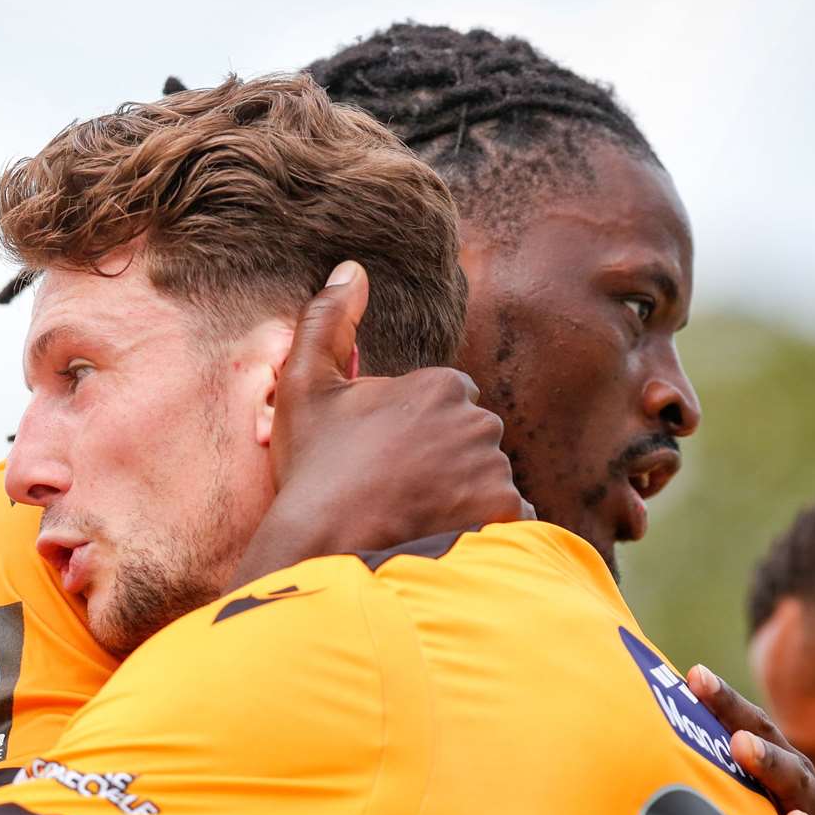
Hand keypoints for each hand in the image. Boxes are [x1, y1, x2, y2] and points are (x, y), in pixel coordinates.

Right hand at [232, 261, 525, 586]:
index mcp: (440, 385)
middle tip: (397, 490)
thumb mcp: (304, 385)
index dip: (413, 431)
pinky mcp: (506, 515)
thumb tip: (352, 269)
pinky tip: (446, 536)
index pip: (445, 403)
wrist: (326, 545)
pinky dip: (487, 527)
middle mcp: (479, 422)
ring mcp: (496, 471)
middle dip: (445, 460)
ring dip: (463, 495)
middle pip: (471, 440)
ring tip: (416, 518)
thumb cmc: (314, 468)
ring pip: (488, 478)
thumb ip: (327, 320)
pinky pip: (511, 518)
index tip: (384, 458)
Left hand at [686, 664, 814, 814]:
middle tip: (740, 745)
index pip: (756, 732)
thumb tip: (614, 718)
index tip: (694, 676)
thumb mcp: (728, 803)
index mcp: (781, 778)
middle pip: (795, 779)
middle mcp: (812, 811)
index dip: (727, 705)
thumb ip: (691, 768)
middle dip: (769, 762)